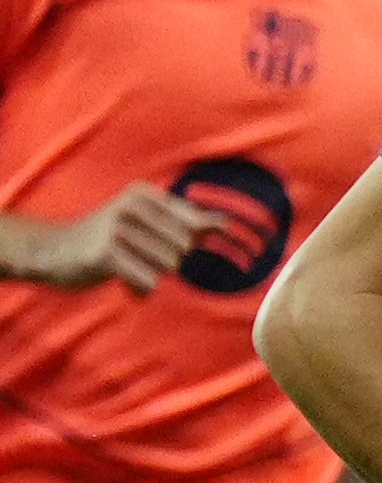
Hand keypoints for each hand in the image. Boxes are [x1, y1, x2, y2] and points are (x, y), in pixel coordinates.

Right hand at [8, 185, 217, 293]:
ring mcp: (117, 227)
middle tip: (137, 256)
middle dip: (166, 261)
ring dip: (151, 275)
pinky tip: (121, 280)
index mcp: (145, 193)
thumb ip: (187, 223)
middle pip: (184, 248)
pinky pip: (149, 281)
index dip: (197, 241)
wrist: (52, 251)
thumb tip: (227, 223)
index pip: (196, 224)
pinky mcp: (106, 253)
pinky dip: (139, 289)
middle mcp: (132, 204)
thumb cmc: (109, 239)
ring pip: (168, 266)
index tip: (190, 243)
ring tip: (126, 266)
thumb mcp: (146, 224)